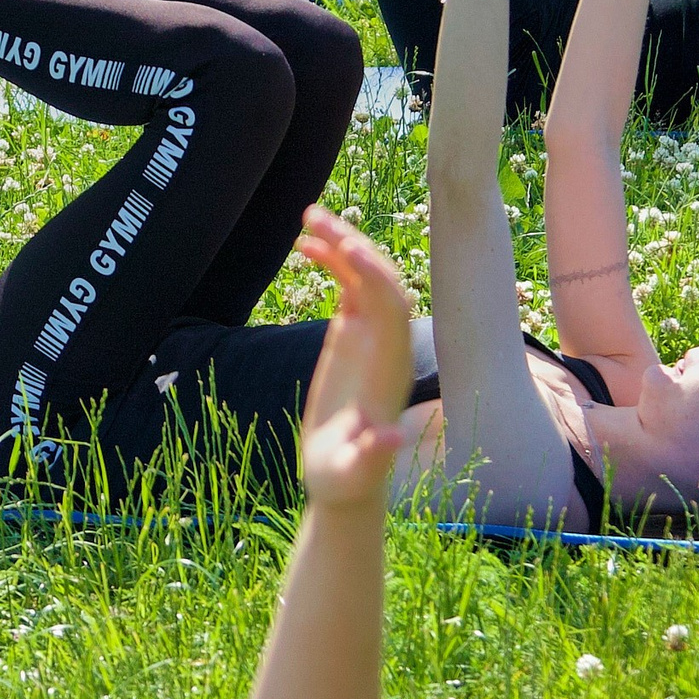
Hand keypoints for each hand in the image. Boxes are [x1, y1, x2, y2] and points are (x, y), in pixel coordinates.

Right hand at [292, 207, 411, 511]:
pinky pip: (349, 286)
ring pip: (365, 275)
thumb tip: (391, 436)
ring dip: (341, 243)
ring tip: (306, 218)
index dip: (374, 275)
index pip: (394, 307)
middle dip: (355, 245)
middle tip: (314, 218)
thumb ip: (373, 455)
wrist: (345, 480)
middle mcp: (389, 343)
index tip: (346, 247)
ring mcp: (372, 336)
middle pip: (382, 280)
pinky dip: (331, 261)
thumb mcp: (356, 473)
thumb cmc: (348, 480)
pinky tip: (304, 246)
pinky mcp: (353, 335)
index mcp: (393, 365)